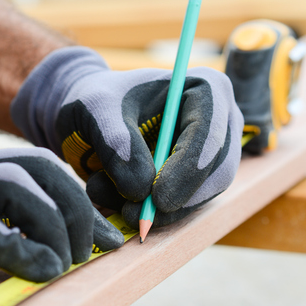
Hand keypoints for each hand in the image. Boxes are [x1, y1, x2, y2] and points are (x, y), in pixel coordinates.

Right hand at [0, 138, 122, 288]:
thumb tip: (18, 239)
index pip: (35, 165)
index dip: (75, 194)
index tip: (98, 230)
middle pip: (42, 169)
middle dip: (80, 207)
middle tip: (96, 246)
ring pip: (24, 191)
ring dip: (59, 227)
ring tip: (70, 262)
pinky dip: (25, 251)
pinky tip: (42, 273)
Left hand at [11, 47, 243, 228]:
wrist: (88, 117)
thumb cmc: (96, 103)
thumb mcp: (96, 112)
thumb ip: (117, 144)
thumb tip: (141, 190)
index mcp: (204, 89)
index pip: (210, 134)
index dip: (188, 169)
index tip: (157, 198)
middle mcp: (218, 122)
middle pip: (216, 173)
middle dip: (175, 200)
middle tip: (133, 215)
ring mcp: (210, 155)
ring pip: (199, 198)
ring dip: (156, 210)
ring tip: (107, 197)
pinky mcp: (194, 181)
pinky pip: (181, 208)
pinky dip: (149, 214)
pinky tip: (116, 203)